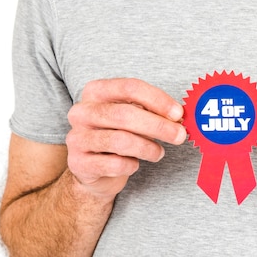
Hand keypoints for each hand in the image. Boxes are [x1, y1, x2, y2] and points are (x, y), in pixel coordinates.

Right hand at [66, 78, 186, 198]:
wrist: (91, 168)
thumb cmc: (117, 135)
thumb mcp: (132, 117)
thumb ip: (151, 113)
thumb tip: (178, 117)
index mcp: (96, 92)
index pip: (130, 87)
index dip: (158, 100)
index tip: (178, 113)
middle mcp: (82, 112)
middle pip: (125, 114)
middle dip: (158, 126)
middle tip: (180, 136)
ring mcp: (77, 138)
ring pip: (121, 141)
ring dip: (148, 148)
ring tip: (158, 153)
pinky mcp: (79, 163)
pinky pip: (114, 164)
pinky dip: (131, 165)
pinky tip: (134, 164)